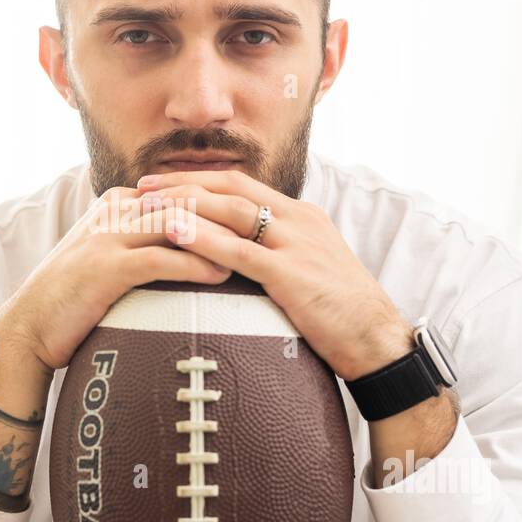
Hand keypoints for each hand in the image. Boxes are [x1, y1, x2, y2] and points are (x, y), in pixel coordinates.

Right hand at [5, 185, 244, 370]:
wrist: (27, 330)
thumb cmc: (76, 301)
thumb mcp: (112, 260)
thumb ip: (146, 245)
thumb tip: (196, 249)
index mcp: (118, 204)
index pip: (182, 194)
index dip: (222, 204)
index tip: (258, 216)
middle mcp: (114, 212)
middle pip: (185, 202)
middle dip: (229, 214)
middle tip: (269, 228)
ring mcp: (108, 237)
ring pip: (178, 224)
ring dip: (220, 236)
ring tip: (257, 250)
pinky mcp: (106, 267)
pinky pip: (161, 259)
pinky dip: (195, 264)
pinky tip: (222, 274)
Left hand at [136, 168, 414, 380]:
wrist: (378, 339)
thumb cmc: (342, 313)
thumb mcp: (310, 271)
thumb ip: (277, 256)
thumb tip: (241, 258)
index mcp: (302, 216)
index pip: (242, 185)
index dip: (200, 181)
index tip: (164, 183)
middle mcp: (299, 221)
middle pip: (231, 189)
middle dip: (183, 185)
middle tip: (143, 186)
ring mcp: (296, 244)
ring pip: (232, 212)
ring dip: (185, 204)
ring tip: (146, 205)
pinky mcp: (292, 274)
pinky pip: (239, 251)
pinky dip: (203, 239)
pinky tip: (174, 233)